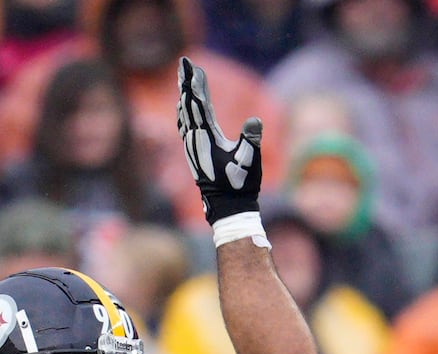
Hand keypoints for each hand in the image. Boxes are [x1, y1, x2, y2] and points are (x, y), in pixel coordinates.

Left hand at [176, 57, 262, 223]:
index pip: (200, 104)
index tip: (194, 67)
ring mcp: (191, 145)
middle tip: (184, 62)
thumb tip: (255, 120)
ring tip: (183, 78)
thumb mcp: (250, 161)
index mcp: (207, 137)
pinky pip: (185, 124)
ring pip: (184, 113)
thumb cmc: (240, 183)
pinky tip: (183, 107)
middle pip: (188, 103)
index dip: (197, 84)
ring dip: (184, 94)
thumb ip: (252, 139)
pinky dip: (184, 110)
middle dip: (186, 82)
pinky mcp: (193, 151)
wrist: (227, 206)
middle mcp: (194, 139)